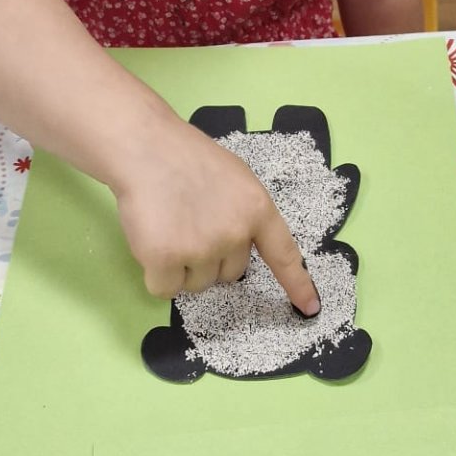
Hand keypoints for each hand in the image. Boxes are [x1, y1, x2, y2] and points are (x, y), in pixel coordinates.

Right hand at [116, 115, 320, 314]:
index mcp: (257, 209)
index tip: (310, 307)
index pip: (284, 254)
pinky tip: (151, 242)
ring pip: (196, 284)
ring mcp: (201, 247)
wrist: (144, 148)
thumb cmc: (186, 158)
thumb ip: (244, 214)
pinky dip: (157, 275)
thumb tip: (238, 246)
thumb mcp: (235, 179)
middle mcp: (235, 233)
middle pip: (229, 275)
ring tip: (168, 227)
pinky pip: (165, 289)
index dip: (298, 284)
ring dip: (182, 267)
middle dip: (210, 259)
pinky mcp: (166, 259)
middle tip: (189, 224)